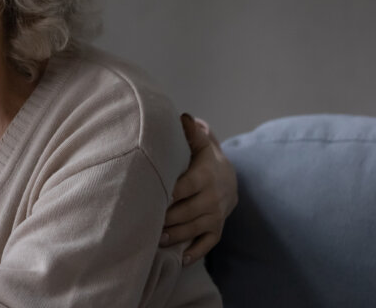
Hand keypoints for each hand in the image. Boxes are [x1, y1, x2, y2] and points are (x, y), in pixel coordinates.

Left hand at [162, 113, 237, 264]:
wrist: (230, 178)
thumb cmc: (205, 159)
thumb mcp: (201, 145)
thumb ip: (192, 133)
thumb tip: (183, 117)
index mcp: (205, 176)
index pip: (183, 188)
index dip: (166, 194)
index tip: (148, 198)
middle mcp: (212, 198)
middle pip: (186, 212)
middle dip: (166, 219)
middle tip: (144, 223)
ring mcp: (216, 215)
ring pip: (194, 228)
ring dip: (174, 236)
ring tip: (155, 239)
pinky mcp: (217, 228)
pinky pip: (208, 243)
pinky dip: (195, 252)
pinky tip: (180, 259)